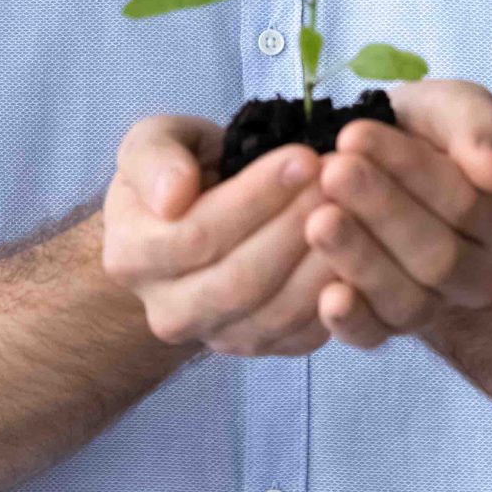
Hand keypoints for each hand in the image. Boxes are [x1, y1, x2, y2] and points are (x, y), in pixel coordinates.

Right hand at [100, 114, 346, 357]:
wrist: (194, 223)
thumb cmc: (178, 174)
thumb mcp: (153, 144)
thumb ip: (155, 159)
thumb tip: (173, 196)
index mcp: (132, 257)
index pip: (197, 235)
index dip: (256, 197)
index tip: (303, 156)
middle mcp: (168, 311)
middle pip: (240, 279)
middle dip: (296, 225)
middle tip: (340, 179)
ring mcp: (216, 337)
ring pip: (276, 311)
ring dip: (322, 260)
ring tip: (356, 208)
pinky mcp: (261, 348)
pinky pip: (303, 332)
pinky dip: (336, 295)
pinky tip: (359, 250)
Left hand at [303, 79, 491, 348]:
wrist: (381, 161)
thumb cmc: (426, 132)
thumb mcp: (456, 107)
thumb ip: (481, 129)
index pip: (466, 203)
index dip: (409, 170)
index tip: (354, 134)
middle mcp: (479, 274)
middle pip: (438, 256)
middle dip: (380, 210)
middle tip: (333, 172)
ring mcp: (435, 305)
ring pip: (408, 299)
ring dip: (360, 260)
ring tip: (318, 221)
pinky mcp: (387, 325)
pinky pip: (375, 336)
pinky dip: (352, 321)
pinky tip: (326, 296)